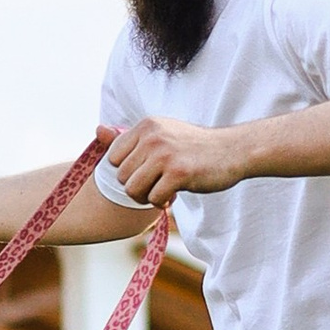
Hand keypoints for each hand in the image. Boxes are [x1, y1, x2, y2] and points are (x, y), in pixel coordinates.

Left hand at [104, 115, 242, 207]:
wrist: (233, 150)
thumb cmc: (194, 147)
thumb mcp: (162, 134)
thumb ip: (130, 138)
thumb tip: (97, 130)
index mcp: (146, 126)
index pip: (113, 157)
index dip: (128, 171)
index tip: (147, 172)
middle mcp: (153, 137)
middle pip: (121, 176)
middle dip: (137, 186)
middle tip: (157, 183)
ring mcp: (165, 155)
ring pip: (132, 189)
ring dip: (146, 196)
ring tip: (163, 190)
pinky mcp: (179, 173)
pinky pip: (153, 199)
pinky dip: (162, 203)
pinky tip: (174, 194)